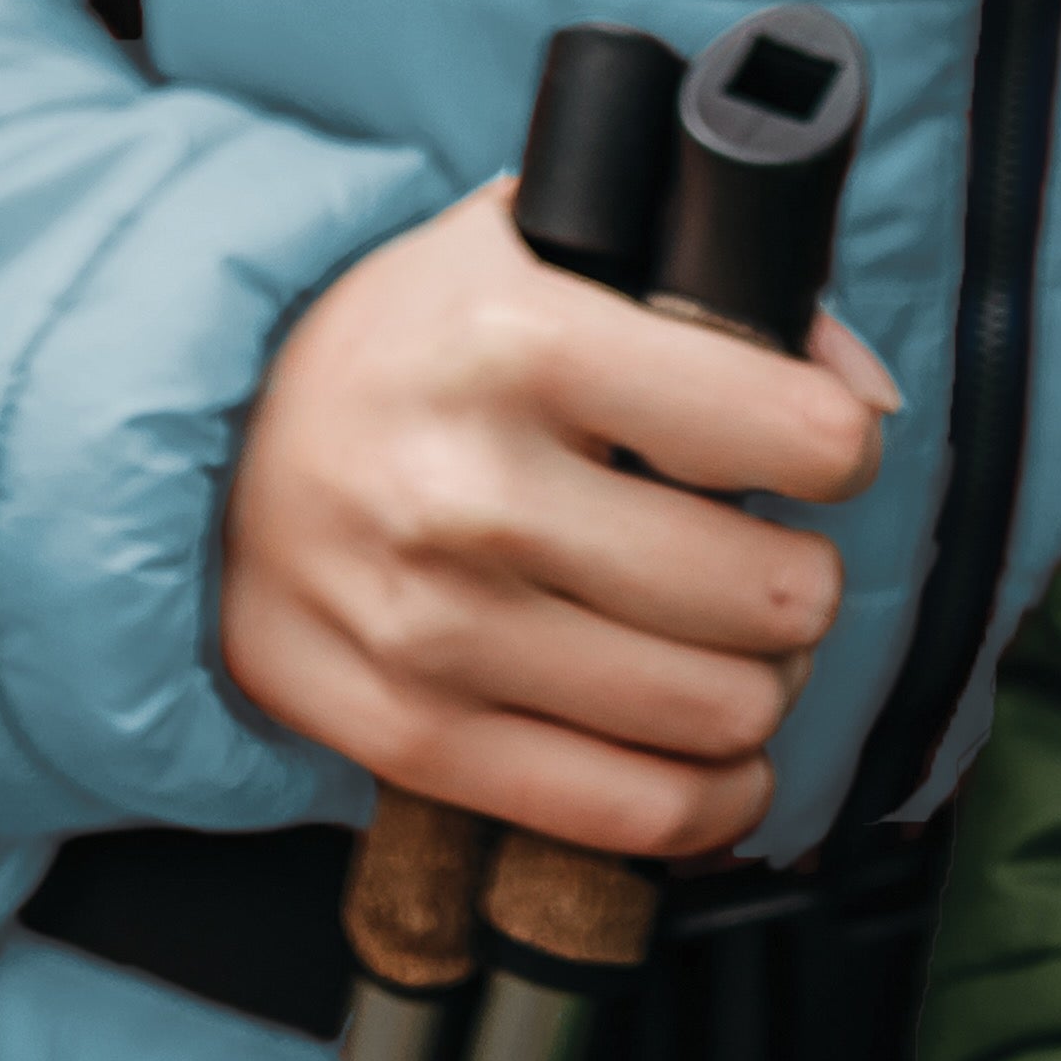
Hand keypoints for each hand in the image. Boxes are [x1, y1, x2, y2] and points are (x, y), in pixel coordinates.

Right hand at [216, 180, 895, 864]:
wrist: (201, 449)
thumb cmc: (404, 344)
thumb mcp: (533, 248)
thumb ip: (702, 283)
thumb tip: (860, 391)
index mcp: (520, 341)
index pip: (792, 432)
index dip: (839, 445)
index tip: (818, 450)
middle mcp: (473, 490)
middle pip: (770, 595)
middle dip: (801, 581)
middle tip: (769, 562)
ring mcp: (436, 627)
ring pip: (721, 712)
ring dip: (760, 687)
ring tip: (727, 645)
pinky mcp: (409, 737)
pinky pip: (635, 812)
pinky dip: (708, 795)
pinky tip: (705, 751)